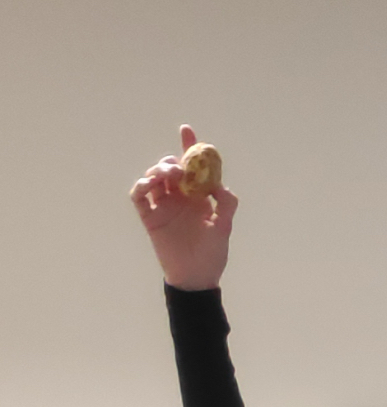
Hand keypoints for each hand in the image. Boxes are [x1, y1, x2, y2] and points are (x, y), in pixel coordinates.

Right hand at [129, 125, 236, 289]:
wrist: (196, 277)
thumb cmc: (213, 254)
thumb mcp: (225, 227)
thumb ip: (227, 204)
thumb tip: (219, 184)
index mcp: (198, 195)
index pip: (192, 166)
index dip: (189, 147)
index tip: (186, 130)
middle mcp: (179, 197)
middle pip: (170, 168)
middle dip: (172, 161)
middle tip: (179, 169)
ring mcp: (163, 206)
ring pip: (153, 178)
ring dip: (158, 170)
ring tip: (168, 175)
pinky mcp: (149, 217)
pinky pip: (139, 197)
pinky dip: (141, 186)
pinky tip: (149, 184)